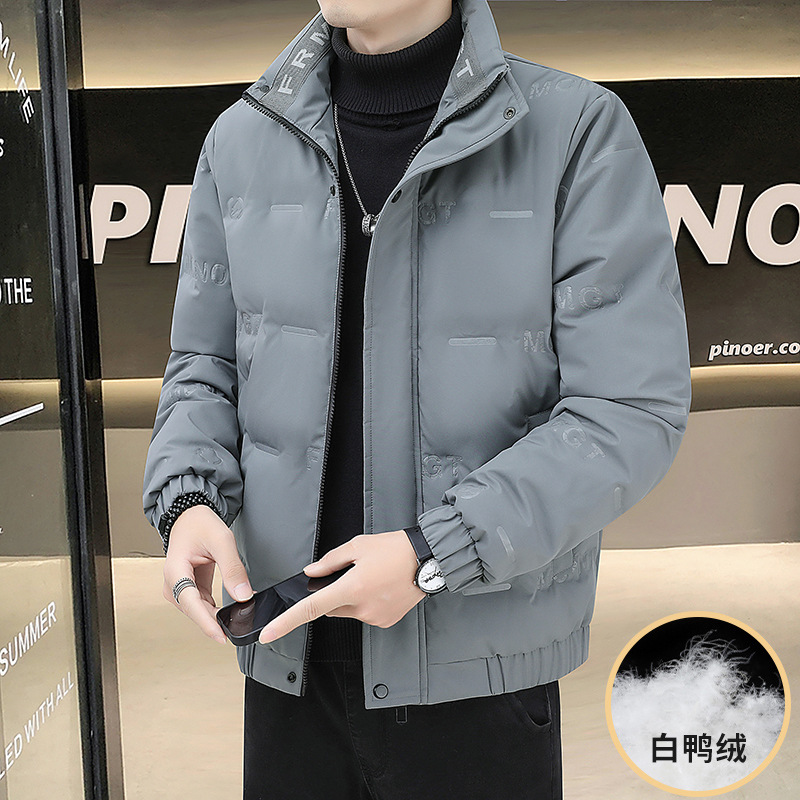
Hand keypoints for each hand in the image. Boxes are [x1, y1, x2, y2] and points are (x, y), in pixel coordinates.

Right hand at [162, 504, 253, 644]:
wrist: (190, 516)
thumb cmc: (200, 524)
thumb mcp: (222, 541)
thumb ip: (233, 569)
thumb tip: (243, 595)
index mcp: (175, 571)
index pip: (191, 603)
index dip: (207, 622)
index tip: (221, 637)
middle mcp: (173, 583)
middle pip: (195, 611)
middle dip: (217, 621)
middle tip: (242, 624)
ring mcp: (179, 588)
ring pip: (199, 611)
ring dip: (218, 615)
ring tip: (240, 615)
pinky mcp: (188, 589)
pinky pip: (203, 605)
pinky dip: (217, 608)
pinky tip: (232, 608)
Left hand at [258, 530, 426, 643]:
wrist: (429, 560)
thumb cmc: (395, 549)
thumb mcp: (358, 546)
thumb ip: (330, 561)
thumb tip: (311, 573)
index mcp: (351, 588)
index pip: (311, 608)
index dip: (286, 622)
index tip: (268, 634)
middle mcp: (362, 608)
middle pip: (331, 607)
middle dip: (334, 594)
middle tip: (353, 573)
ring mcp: (375, 618)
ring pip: (348, 611)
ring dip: (352, 598)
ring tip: (373, 577)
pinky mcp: (385, 622)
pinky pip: (365, 614)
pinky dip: (367, 603)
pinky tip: (382, 587)